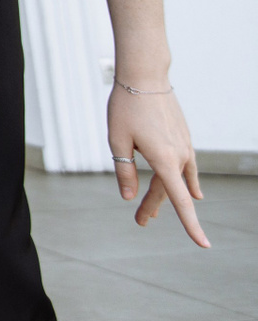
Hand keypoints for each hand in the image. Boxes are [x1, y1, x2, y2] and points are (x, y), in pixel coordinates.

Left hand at [109, 85, 209, 246]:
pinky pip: (185, 165)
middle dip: (152, 206)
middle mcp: (180, 155)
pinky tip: (196, 193)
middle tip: (140, 222)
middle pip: (169, 191)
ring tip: (151, 212)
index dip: (192, 225)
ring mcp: (184, 146)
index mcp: (164, 160)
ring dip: (163, 194)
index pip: (181, 200)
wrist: (145, 76)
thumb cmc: (126, 107)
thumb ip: (124, 171)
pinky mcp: (183, 136)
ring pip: (175, 177)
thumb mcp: (117, 141)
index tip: (204, 245)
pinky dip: (186, 180)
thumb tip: (128, 196)